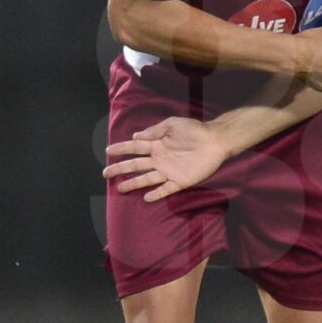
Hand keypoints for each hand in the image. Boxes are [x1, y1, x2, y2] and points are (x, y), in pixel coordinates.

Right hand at [103, 118, 227, 200]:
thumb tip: (135, 136)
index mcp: (157, 144)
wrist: (216, 141)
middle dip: (121, 169)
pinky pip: (166, 189)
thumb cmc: (195, 130)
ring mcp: (169, 171)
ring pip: (147, 179)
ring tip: (120, 188)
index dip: (121, 149)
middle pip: (136, 165)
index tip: (108, 151)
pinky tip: (146, 197)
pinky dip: (157, 194)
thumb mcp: (172, 125)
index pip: (134, 147)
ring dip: (133, 184)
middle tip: (106, 174)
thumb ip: (154, 131)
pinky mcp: (181, 181)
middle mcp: (160, 159)